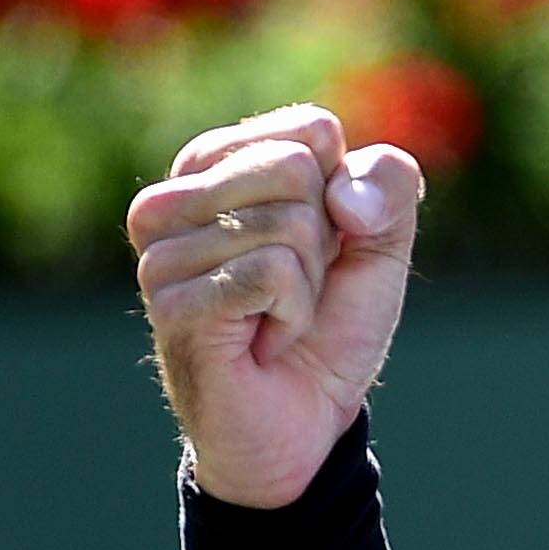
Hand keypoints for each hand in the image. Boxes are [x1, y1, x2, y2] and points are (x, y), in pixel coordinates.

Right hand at [128, 104, 424, 508]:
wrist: (311, 419)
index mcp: (213, 165)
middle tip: (296, 287)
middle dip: (325, 239)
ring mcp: (160, 254)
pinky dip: (294, 312)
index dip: (344, 195)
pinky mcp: (170, 304)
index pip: (309, 130)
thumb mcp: (382, 242)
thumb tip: (343, 193)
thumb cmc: (334, 322)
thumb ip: (389, 184)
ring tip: (275, 315)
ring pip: (286, 223)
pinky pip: (271, 273)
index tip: (321, 244)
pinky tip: (264, 339)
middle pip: (295, 169)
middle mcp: (169, 201)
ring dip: (309, 283)